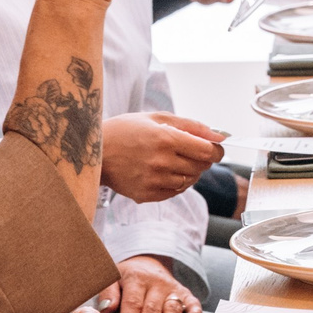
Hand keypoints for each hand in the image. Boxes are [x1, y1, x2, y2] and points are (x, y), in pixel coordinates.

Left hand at [96, 254, 201, 312]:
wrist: (145, 261)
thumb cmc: (124, 278)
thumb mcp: (112, 278)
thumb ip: (108, 293)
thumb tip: (106, 309)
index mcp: (136, 279)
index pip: (133, 303)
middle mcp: (156, 283)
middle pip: (152, 309)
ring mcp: (172, 288)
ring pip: (172, 308)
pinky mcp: (184, 292)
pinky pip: (193, 303)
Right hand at [100, 111, 226, 202]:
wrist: (92, 152)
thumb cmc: (125, 130)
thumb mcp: (158, 118)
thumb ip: (192, 126)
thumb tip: (220, 136)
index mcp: (166, 138)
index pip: (208, 151)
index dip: (216, 150)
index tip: (213, 148)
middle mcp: (161, 161)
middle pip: (201, 167)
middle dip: (202, 159)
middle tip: (188, 151)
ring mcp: (153, 180)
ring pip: (189, 180)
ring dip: (189, 171)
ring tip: (172, 160)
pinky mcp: (146, 194)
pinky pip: (175, 191)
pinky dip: (176, 182)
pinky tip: (163, 171)